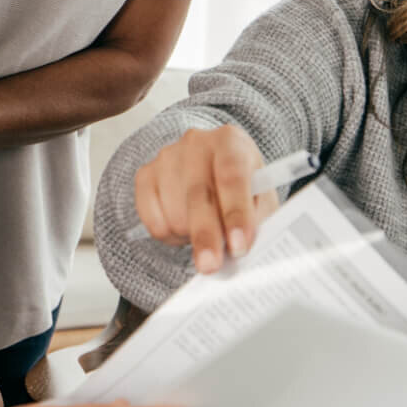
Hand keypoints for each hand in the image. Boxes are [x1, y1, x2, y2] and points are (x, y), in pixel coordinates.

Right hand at [131, 125, 280, 274]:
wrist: (211, 167)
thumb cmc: (241, 185)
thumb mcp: (260, 197)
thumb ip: (257, 220)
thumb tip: (242, 250)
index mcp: (231, 141)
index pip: (232, 176)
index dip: (235, 213)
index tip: (239, 246)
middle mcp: (196, 143)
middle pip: (198, 195)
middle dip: (206, 236)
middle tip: (211, 265)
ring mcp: (167, 157)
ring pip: (174, 211)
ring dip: (191, 235)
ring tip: (207, 229)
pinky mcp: (145, 176)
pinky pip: (153, 220)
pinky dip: (170, 235)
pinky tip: (185, 224)